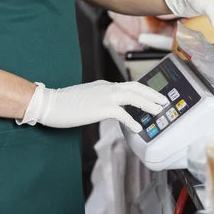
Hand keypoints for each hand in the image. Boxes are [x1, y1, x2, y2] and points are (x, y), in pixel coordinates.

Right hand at [17, 81, 167, 132]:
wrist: (49, 104)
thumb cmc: (65, 103)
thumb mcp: (88, 97)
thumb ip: (102, 99)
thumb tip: (113, 108)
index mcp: (105, 85)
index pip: (130, 86)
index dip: (144, 91)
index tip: (154, 97)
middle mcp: (108, 87)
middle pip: (136, 87)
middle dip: (152, 94)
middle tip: (164, 101)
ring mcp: (105, 96)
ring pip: (134, 96)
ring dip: (148, 103)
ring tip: (159, 111)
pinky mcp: (100, 108)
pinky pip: (122, 113)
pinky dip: (132, 120)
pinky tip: (138, 127)